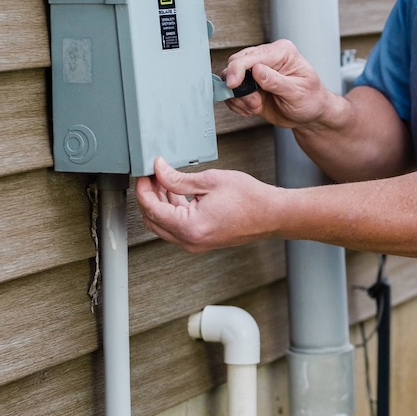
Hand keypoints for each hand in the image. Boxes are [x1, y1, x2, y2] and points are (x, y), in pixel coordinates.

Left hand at [135, 157, 283, 252]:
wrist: (272, 215)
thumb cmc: (250, 199)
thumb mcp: (210, 180)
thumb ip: (179, 178)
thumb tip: (159, 170)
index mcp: (190, 227)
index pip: (152, 208)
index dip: (144, 189)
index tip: (144, 174)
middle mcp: (190, 241)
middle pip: (152, 220)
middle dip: (149, 197)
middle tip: (153, 176)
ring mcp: (195, 244)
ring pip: (163, 225)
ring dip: (160, 204)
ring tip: (166, 181)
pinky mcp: (201, 242)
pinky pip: (176, 228)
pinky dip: (172, 211)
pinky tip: (177, 193)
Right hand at [222, 40, 341, 129]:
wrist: (310, 114)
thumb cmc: (310, 100)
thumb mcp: (297, 92)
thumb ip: (276, 81)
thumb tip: (257, 70)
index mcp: (281, 52)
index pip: (251, 55)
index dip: (237, 70)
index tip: (232, 85)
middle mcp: (267, 57)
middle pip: (235, 63)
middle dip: (240, 87)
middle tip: (255, 104)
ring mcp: (256, 71)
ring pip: (229, 78)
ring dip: (238, 97)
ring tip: (256, 107)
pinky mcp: (249, 84)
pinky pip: (232, 91)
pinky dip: (237, 103)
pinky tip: (251, 110)